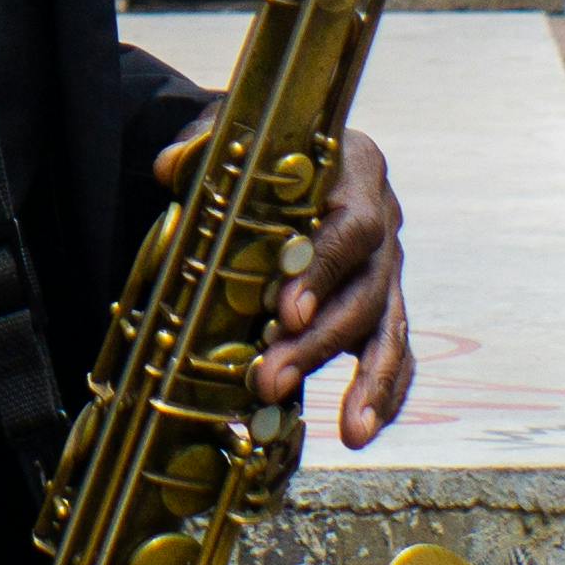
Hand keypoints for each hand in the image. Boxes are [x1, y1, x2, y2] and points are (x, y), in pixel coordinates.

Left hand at [152, 123, 415, 446]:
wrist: (284, 155)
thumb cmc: (259, 148)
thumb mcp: (230, 133)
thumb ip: (199, 148)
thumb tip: (167, 167)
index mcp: (358, 169)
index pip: (351, 226)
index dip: (323, 271)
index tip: (286, 311)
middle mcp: (385, 219)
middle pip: (366, 288)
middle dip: (320, 341)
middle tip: (271, 378)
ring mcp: (388, 266)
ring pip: (388, 327)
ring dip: (369, 381)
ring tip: (352, 431)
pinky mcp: (383, 304)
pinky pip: (397, 350)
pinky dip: (386, 391)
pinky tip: (361, 430)